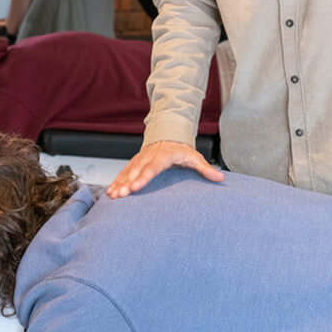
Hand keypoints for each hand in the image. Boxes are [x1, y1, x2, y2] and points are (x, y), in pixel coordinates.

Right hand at [107, 140, 223, 198]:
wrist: (167, 134)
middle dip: (126, 183)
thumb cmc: (181, 149)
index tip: (135, 187)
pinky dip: (116, 182)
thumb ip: (205, 168)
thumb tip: (220, 178)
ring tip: (113, 196)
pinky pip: (123, 173)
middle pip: (136, 171)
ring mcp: (139, 160)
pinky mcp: (134, 163)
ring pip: (127, 172)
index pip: (152, 168)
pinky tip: (110, 193)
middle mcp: (149, 157)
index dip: (143, 177)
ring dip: (119, 183)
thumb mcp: (194, 157)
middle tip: (120, 195)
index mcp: (163, 156)